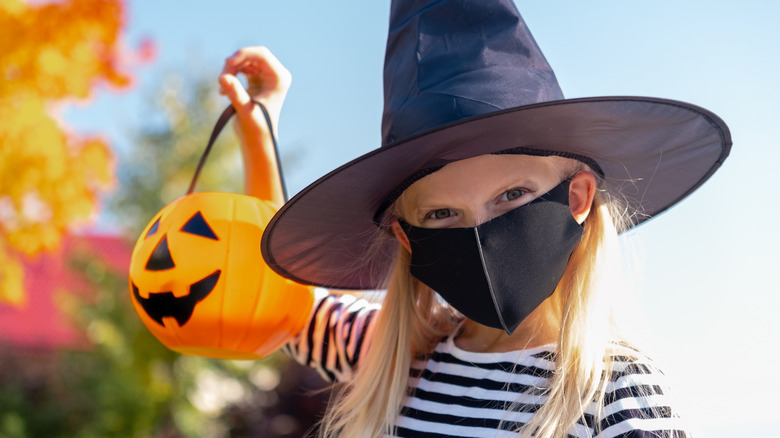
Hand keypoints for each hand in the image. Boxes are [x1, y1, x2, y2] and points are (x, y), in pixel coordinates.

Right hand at [219, 47, 290, 204]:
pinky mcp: (256, 80)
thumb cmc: (256, 128)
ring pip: (244, 60)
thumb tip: (223, 78)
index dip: (243, 54)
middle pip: (251, 55)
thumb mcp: (245, 110)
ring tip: (222, 87)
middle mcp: (275, 74)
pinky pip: (241, 67)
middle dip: (233, 63)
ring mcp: (266, 76)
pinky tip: (224, 91)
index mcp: (280, 78)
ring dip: (230, 70)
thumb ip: (235, 94)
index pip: (262, 54)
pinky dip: (230, 75)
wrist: (257, 139)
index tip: (226, 63)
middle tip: (221, 79)